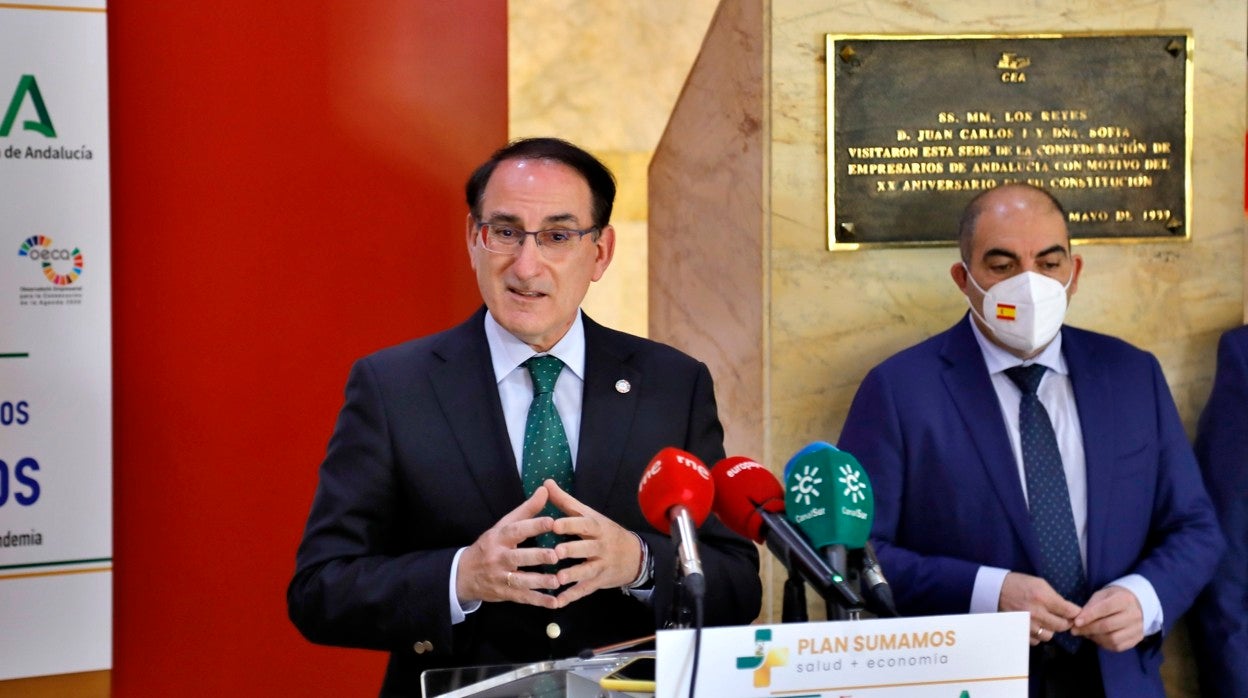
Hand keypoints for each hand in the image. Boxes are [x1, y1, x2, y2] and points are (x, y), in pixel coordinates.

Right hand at [456, 488, 561, 607]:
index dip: (533, 526)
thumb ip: (526, 510)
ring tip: (557, 581)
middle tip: (556, 555)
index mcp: (498, 538)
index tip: (551, 522)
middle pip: (517, 557)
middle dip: (536, 557)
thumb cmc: (489, 546)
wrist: (463, 575)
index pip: (516, 530)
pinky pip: (523, 598)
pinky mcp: (505, 594)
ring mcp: (500, 578)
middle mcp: (498, 558)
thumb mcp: (503, 526)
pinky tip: (554, 602)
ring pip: (520, 580)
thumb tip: (545, 489)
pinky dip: (538, 601)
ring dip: (539, 582)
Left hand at [544, 479, 643, 606]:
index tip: (554, 524)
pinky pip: (586, 589)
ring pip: (587, 570)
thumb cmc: (603, 532)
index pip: (584, 524)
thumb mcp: (588, 514)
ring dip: (573, 575)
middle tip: (556, 552)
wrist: (634, 556)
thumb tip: (545, 482)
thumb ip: (565, 501)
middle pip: (587, 548)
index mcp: (596, 527)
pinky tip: (558, 602)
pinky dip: (572, 596)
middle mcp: (600, 546)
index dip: (570, 524)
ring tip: (557, 579)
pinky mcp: (599, 581)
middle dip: (572, 550)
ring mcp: (601, 565)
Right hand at [999, 572, 1080, 646]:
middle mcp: (1037, 613)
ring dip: (1050, 629)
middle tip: (1061, 617)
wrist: (995, 590)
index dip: (1075, 612)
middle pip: (1062, 626)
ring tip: (1045, 621)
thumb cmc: (1018, 584)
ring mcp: (1028, 625)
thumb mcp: (1039, 583)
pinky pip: (1036, 640)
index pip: (1070, 612)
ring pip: (1049, 636)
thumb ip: (1055, 597)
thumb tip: (1069, 610)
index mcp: (1043, 598)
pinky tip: (1034, 625)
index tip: (1074, 612)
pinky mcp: (1020, 632)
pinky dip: (1037, 635)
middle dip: (1065, 622)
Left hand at [1071, 585, 1144, 650]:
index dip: (1089, 616)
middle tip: (1075, 630)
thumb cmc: (1113, 599)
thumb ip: (1091, 606)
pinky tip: (1097, 638)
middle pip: (1108, 626)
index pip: (1105, 608)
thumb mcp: (1102, 596)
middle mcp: (1134, 615)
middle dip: (1088, 629)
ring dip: (1095, 638)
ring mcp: (1137, 628)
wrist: (1135, 605)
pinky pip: (1117, 646)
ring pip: (1112, 639)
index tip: (1076, 622)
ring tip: (1086, 633)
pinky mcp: (1137, 639)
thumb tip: (1078, 620)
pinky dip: (1104, 644)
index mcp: (1124, 599)